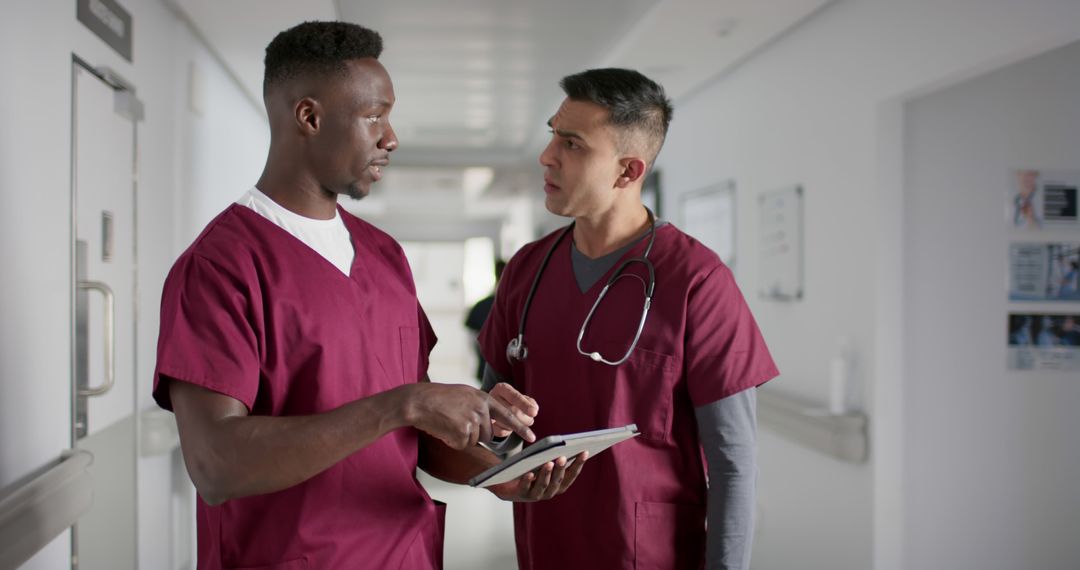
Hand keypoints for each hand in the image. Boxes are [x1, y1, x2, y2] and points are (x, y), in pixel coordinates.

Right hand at [403, 383, 534, 449]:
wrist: (418, 402)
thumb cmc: (437, 398)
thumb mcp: (463, 395)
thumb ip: (478, 405)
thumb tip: (488, 420)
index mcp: (483, 398)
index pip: (507, 415)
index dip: (520, 427)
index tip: (532, 437)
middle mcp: (481, 409)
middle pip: (488, 434)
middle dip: (475, 434)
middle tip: (457, 423)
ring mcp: (472, 421)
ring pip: (475, 441)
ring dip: (462, 437)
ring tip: (448, 423)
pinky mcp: (462, 433)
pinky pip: (462, 445)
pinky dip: (452, 441)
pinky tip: (444, 429)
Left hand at [488, 452, 588, 501]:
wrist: (508, 482)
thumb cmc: (531, 468)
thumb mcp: (544, 463)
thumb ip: (554, 457)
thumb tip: (565, 444)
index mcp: (559, 485)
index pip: (572, 474)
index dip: (579, 464)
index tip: (584, 451)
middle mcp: (549, 492)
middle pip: (558, 481)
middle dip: (561, 468)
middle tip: (563, 456)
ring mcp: (535, 494)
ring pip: (543, 485)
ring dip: (546, 474)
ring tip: (548, 463)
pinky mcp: (520, 493)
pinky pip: (524, 488)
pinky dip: (527, 480)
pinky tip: (529, 473)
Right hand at [489, 382, 538, 437]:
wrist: (489, 407)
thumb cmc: (510, 401)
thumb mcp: (520, 397)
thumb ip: (529, 402)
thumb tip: (534, 409)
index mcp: (502, 388)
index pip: (514, 396)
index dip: (525, 405)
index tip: (534, 412)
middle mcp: (492, 398)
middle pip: (512, 411)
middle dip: (526, 419)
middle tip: (530, 421)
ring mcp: (486, 411)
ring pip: (507, 423)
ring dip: (518, 427)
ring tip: (520, 423)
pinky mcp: (485, 425)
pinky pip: (500, 432)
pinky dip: (508, 432)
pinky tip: (508, 427)